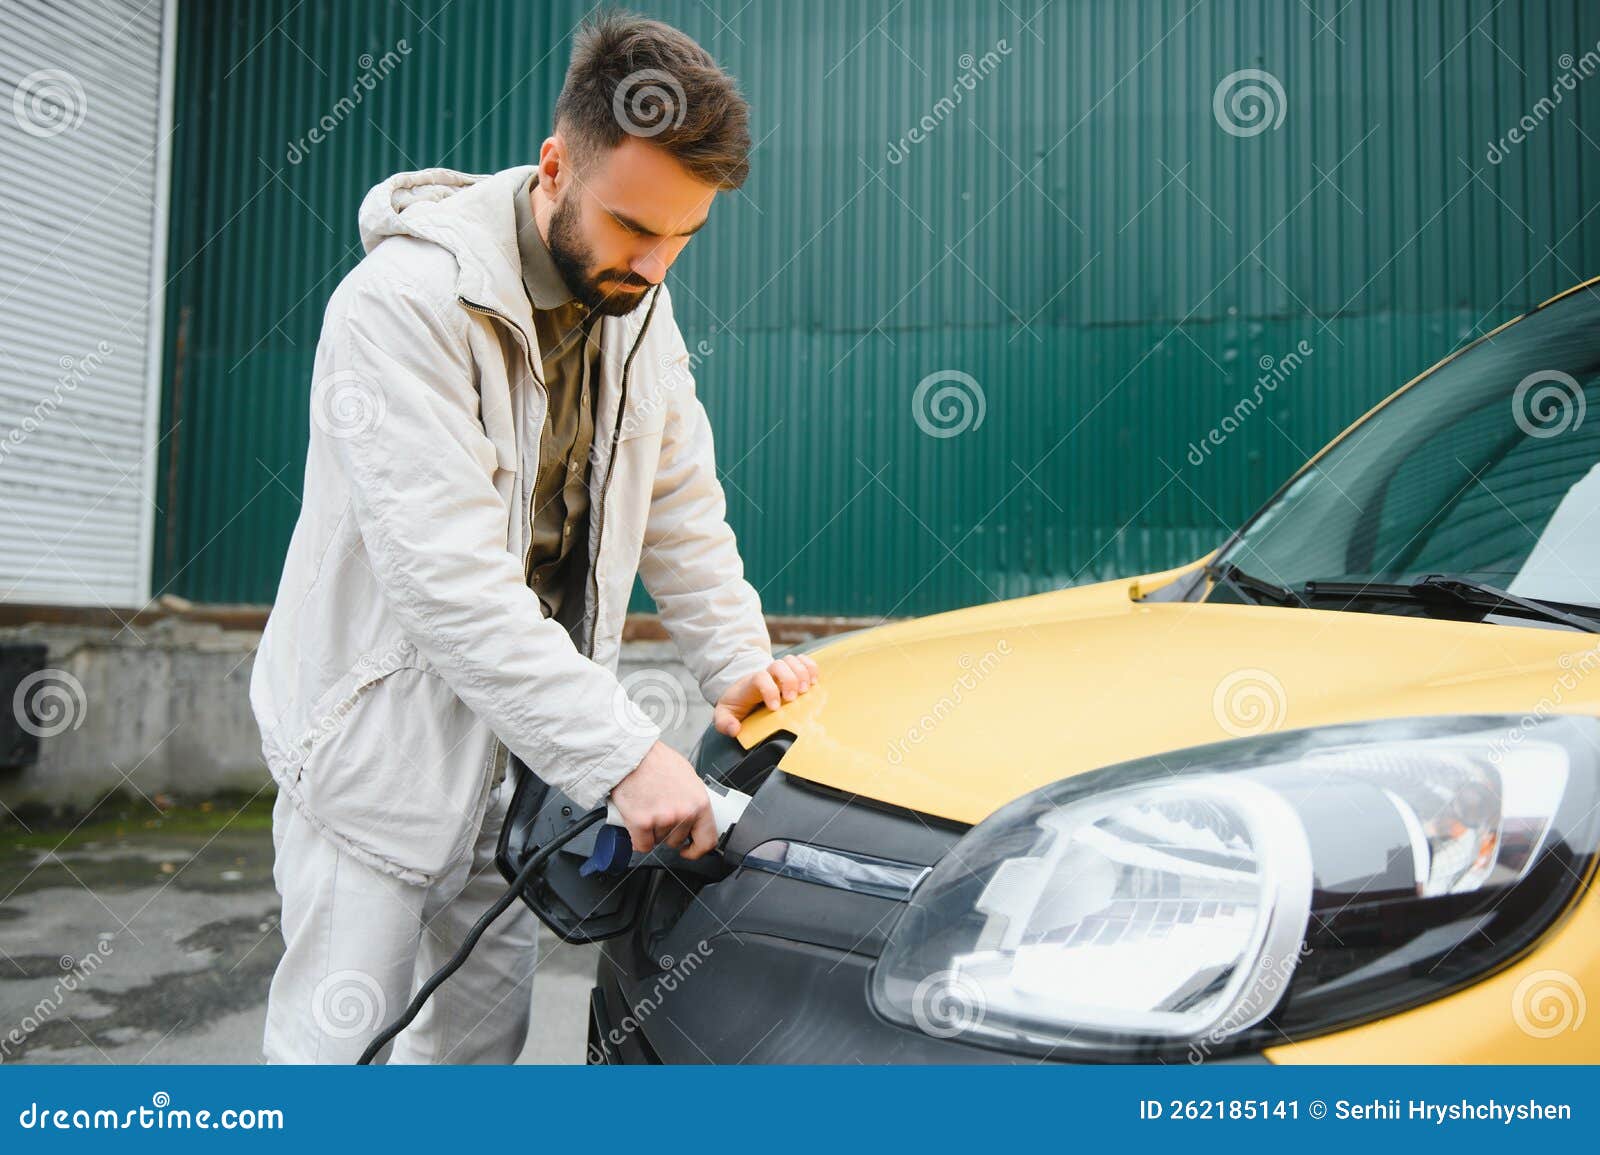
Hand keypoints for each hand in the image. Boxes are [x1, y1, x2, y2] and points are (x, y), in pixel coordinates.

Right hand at [608, 740, 715, 858]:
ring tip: (647, 808)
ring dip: (652, 831)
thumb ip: (693, 801)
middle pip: (677, 840)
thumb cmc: (657, 762)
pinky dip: (638, 837)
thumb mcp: (688, 778)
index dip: (697, 850)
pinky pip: (642, 845)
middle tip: (658, 813)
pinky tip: (637, 820)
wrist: (631, 754)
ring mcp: (663, 819)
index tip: (689, 849)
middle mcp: (684, 813)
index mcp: (699, 803)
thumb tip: (695, 818)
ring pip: (658, 841)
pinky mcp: (641, 823)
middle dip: (667, 831)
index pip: (707, 840)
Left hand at [713, 654, 820, 736]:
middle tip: (793, 698)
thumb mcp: (724, 714)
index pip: (760, 678)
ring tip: (806, 690)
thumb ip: (724, 723)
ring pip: (791, 660)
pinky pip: (803, 660)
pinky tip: (813, 681)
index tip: (775, 708)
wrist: (741, 690)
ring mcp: (779, 671)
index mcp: (751, 685)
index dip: (770, 690)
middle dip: (789, 680)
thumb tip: (735, 729)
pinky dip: (811, 667)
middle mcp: (766, 674)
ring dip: (802, 673)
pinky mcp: (791, 670)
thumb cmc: (736, 704)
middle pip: (779, 664)